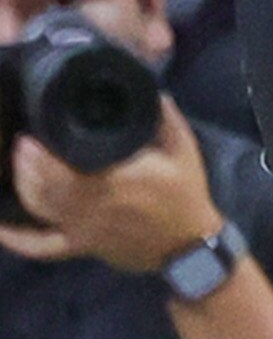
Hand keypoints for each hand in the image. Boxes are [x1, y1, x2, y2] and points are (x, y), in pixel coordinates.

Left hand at [0, 99, 219, 276]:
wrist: (188, 244)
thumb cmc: (185, 195)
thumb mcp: (185, 151)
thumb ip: (167, 119)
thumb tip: (153, 91)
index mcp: (116, 183)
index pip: (65, 171)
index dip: (41, 157)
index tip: (30, 137)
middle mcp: (92, 208)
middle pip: (46, 189)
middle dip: (26, 166)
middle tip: (20, 144)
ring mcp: (81, 231)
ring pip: (40, 210)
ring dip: (22, 188)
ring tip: (17, 165)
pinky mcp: (79, 247)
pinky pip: (41, 247)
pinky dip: (16, 239)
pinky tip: (0, 227)